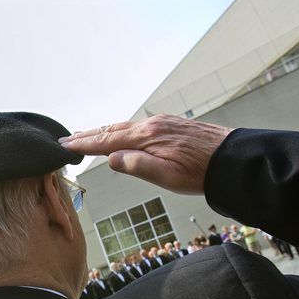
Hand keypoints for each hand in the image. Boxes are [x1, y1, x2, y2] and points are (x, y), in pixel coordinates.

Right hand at [60, 114, 232, 193]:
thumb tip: (110, 159)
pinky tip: (121, 134)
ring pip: (125, 126)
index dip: (84, 143)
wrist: (233, 159)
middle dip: (89, 134)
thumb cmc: (200, 173)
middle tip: (68, 138)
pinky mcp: (172, 125)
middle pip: (112, 129)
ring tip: (88, 135)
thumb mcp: (166, 176)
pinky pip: (137, 126)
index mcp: (147, 137)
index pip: (107, 141)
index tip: (65, 144)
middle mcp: (151, 125)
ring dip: (104, 131)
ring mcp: (162, 123)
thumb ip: (136, 166)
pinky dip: (121, 130)